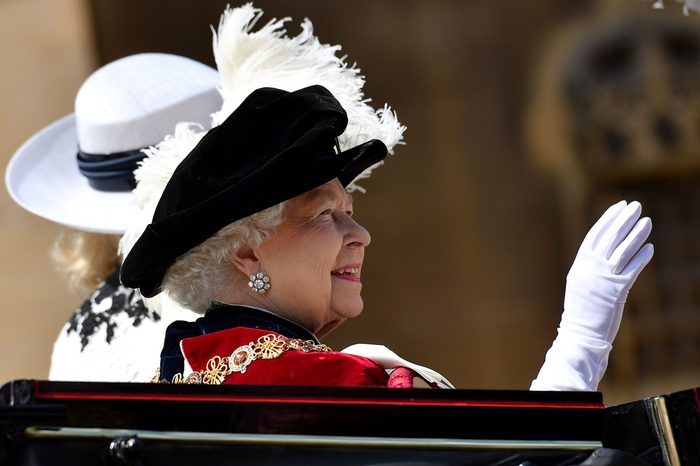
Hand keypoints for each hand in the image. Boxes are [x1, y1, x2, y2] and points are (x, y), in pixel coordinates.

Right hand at [531, 200, 653, 390]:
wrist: (579, 332)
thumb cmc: (581, 310)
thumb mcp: (580, 282)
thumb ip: (590, 266)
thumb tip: (605, 251)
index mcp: (580, 263)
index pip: (595, 234)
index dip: (608, 219)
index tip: (619, 206)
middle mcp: (590, 267)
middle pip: (610, 237)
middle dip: (624, 219)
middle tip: (635, 206)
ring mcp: (603, 278)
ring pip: (623, 250)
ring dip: (636, 234)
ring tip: (647, 221)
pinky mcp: (617, 290)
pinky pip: (632, 269)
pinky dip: (641, 257)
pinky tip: (650, 247)